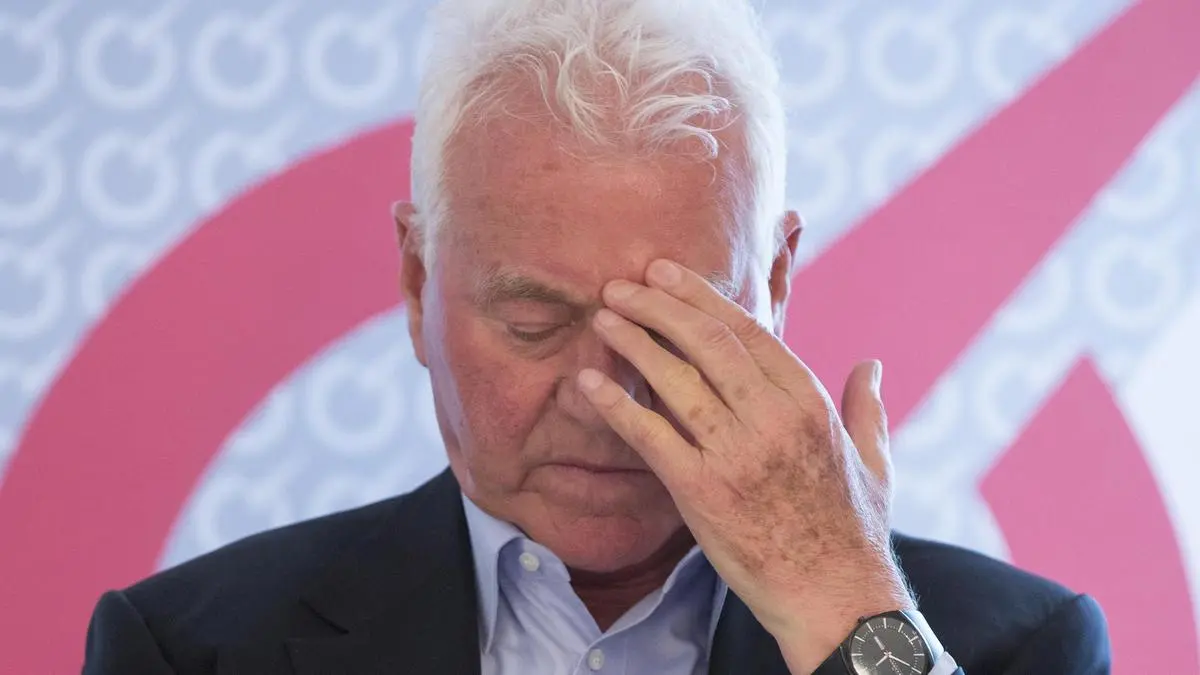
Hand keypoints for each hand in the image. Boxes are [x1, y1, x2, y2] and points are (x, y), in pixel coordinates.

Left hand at [577, 259, 912, 673]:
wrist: (834, 599)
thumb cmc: (852, 529)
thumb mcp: (874, 459)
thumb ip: (866, 405)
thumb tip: (871, 365)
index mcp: (807, 401)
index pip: (747, 329)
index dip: (701, 296)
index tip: (666, 274)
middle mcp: (771, 418)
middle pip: (706, 341)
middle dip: (658, 305)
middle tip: (621, 283)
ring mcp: (736, 453)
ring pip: (676, 380)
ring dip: (633, 342)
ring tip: (602, 316)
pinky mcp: (702, 491)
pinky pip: (651, 437)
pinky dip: (617, 406)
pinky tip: (589, 383)